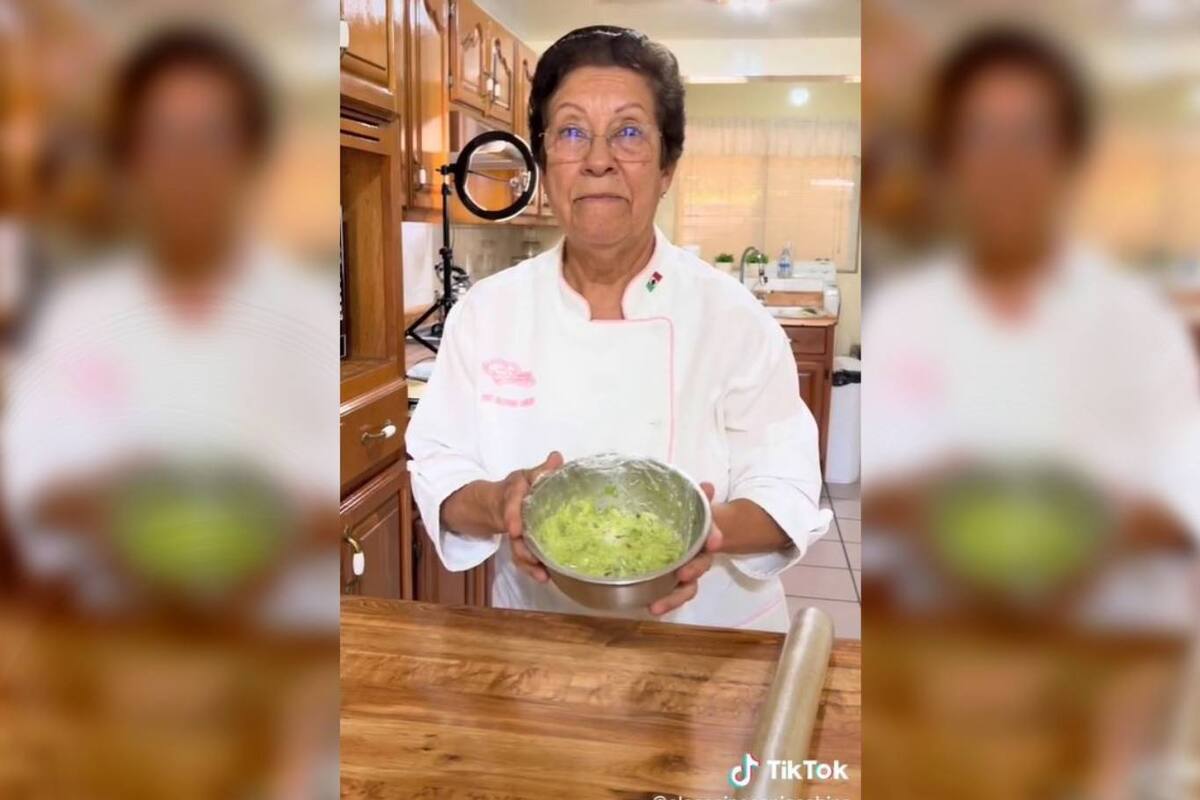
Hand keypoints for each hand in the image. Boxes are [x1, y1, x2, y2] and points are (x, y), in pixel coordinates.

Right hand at [495, 451, 563, 582]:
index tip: (515, 530)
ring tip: (542, 574)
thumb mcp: (528, 475)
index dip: (512, 516)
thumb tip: (557, 457)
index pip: (510, 501)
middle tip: (532, 558)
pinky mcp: (517, 542)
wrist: (493, 501)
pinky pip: (520, 556)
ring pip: (515, 547)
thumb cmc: (519, 487)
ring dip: (527, 562)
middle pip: (513, 531)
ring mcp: (513, 529)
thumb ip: (542, 470)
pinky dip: (530, 568)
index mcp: (513, 493)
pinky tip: (543, 577)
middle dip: (521, 547)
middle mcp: (510, 512)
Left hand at [648, 481, 723, 615]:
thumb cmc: (686, 518)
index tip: (715, 541)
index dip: (713, 537)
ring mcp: (685, 573)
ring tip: (656, 607)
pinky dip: (664, 603)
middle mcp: (697, 557)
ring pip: (686, 589)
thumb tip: (707, 486)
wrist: (688, 534)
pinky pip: (671, 596)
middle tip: (684, 574)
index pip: (711, 535)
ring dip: (673, 599)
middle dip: (694, 570)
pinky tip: (650, 608)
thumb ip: (698, 498)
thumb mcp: (690, 506)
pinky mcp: (672, 584)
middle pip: (700, 567)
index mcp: (702, 536)